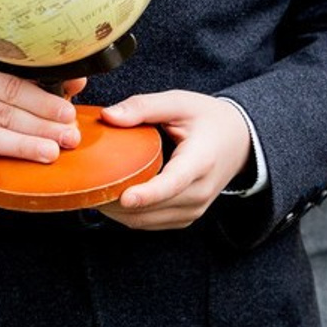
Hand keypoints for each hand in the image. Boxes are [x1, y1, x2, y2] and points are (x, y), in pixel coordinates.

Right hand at [0, 56, 84, 188]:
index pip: (12, 86)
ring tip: (49, 153)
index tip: (69, 115)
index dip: (43, 101)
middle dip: (40, 127)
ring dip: (19, 147)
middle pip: (1, 113)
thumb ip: (38, 79)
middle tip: (68, 139)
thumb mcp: (1, 74)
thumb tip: (77, 81)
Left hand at [95, 91, 252, 229]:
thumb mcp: (179, 102)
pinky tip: (115, 198)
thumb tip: (108, 116)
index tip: (124, 197)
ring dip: (119, 212)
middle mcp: (200, 191)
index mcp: (201, 160)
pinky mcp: (187, 218)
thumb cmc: (208, 118)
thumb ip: (144, 107)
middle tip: (87, 186)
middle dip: (117, 201)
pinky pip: (152, 224)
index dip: (148, 193)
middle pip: (154, 207)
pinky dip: (131, 215)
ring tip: (95, 192)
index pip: (174, 183)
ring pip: (148, 221)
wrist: (240, 141)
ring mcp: (194, 209)